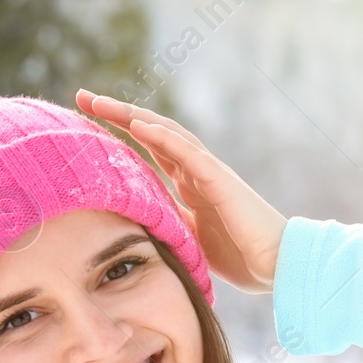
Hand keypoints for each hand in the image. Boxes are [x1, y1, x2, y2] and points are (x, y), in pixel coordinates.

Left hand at [75, 90, 286, 293]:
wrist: (279, 265)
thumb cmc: (243, 258)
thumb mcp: (192, 241)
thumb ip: (171, 226)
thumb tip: (140, 227)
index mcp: (191, 185)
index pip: (151, 150)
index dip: (121, 134)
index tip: (87, 124)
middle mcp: (198, 171)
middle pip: (153, 132)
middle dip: (118, 114)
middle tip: (82, 97)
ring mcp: (209, 173)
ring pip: (167, 133)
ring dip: (133, 116)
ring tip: (100, 103)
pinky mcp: (221, 181)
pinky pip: (188, 153)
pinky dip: (163, 137)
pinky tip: (138, 125)